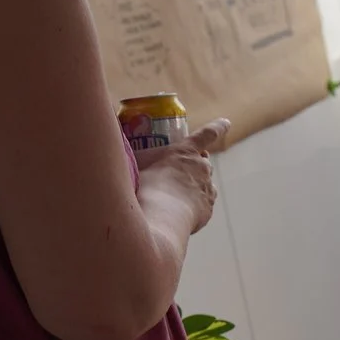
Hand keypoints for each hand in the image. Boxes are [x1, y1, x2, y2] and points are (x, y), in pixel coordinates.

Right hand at [137, 118, 228, 235]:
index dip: (217, 127)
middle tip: (176, 173)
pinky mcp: (207, 209)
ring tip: (172, 197)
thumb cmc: (142, 187)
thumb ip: (131, 154)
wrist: (158, 216)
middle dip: (194, 166)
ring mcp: (207, 188)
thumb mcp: (134, 164)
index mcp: (185, 151)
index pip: (207, 133)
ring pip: (204, 184)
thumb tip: (113, 143)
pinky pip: (202, 204)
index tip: (226, 122)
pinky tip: (177, 213)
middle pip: (203, 163)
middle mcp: (201, 167)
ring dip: (193, 187)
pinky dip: (194, 206)